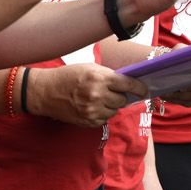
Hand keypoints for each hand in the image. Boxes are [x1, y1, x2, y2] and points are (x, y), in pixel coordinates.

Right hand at [26, 64, 146, 127]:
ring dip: (111, 105)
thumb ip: (109, 76)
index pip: (128, 84)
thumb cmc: (69, 76)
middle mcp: (97, 95)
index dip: (139, 88)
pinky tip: (91, 106)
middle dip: (120, 96)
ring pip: (114, 110)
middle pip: (122, 100)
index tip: (144, 90)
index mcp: (99, 78)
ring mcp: (92, 110)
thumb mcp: (90, 68)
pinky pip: (104, 119)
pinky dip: (102, 113)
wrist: (46, 92)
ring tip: (97, 98)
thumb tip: (128, 84)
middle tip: (111, 91)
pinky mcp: (88, 121)